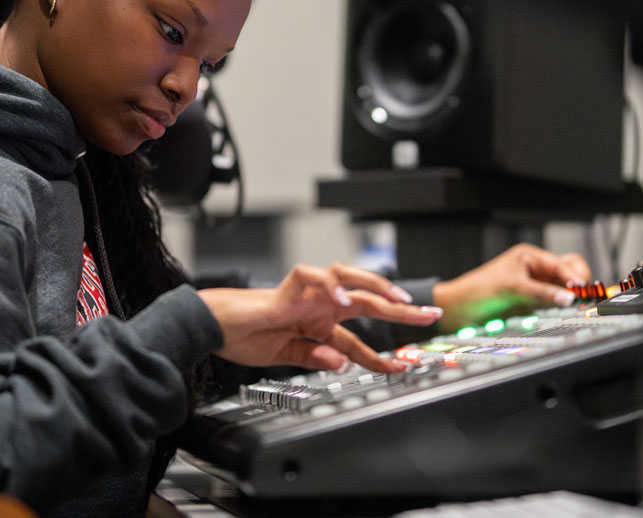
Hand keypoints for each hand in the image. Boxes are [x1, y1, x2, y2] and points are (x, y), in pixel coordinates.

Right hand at [198, 262, 442, 372]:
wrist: (214, 326)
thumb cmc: (244, 336)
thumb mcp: (286, 357)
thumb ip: (315, 358)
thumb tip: (342, 366)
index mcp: (319, 324)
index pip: (358, 341)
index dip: (379, 356)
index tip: (400, 367)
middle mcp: (320, 305)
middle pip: (368, 302)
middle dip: (401, 308)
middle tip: (429, 314)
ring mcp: (308, 293)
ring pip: (349, 277)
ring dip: (377, 286)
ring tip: (398, 298)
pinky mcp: (291, 285)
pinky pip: (316, 276)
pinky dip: (332, 285)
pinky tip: (342, 301)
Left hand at [431, 243, 591, 330]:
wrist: (458, 311)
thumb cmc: (478, 290)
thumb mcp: (512, 288)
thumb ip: (542, 293)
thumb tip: (570, 298)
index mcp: (531, 257)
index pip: (564, 264)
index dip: (575, 278)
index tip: (582, 292)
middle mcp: (535, 270)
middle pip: (570, 273)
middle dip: (578, 285)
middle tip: (581, 300)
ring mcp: (535, 288)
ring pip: (564, 290)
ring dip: (570, 298)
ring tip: (573, 308)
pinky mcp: (532, 305)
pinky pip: (554, 305)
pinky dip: (560, 308)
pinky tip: (562, 314)